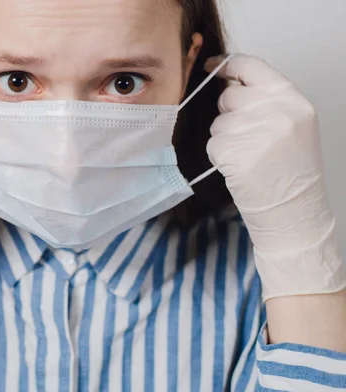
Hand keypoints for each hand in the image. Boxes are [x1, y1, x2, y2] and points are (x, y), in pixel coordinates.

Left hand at [205, 54, 344, 299]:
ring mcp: (256, 133)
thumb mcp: (292, 125)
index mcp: (293, 100)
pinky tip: (240, 168)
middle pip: (229, 96)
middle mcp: (277, 112)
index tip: (211, 66)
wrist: (295, 211)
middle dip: (229, 113)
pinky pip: (213, 144)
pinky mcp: (236, 154)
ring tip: (249, 156)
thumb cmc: (291, 170)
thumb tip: (227, 81)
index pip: (252, 67)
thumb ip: (266, 100)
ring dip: (225, 138)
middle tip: (247, 136)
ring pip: (218, 122)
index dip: (227, 65)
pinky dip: (220, 156)